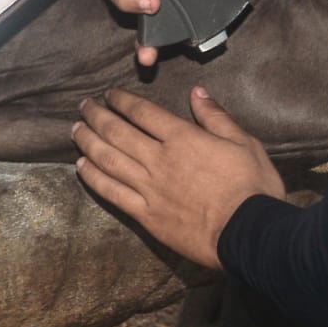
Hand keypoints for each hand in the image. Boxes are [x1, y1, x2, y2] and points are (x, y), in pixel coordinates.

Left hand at [72, 86, 285, 269]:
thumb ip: (216, 116)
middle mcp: (159, 159)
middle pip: (118, 132)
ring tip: (76, 130)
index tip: (109, 93)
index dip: (122, 100)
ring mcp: (149, 189)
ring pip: (109, 160)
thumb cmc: (252, 186)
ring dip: (88, 142)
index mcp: (182, 138)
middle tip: (83, 106)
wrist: (249, 234)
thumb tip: (197, 92)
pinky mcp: (146, 216)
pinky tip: (81, 167)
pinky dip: (94, 178)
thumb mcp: (244, 142)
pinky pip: (112, 193)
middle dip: (97, 116)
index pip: (143, 112)